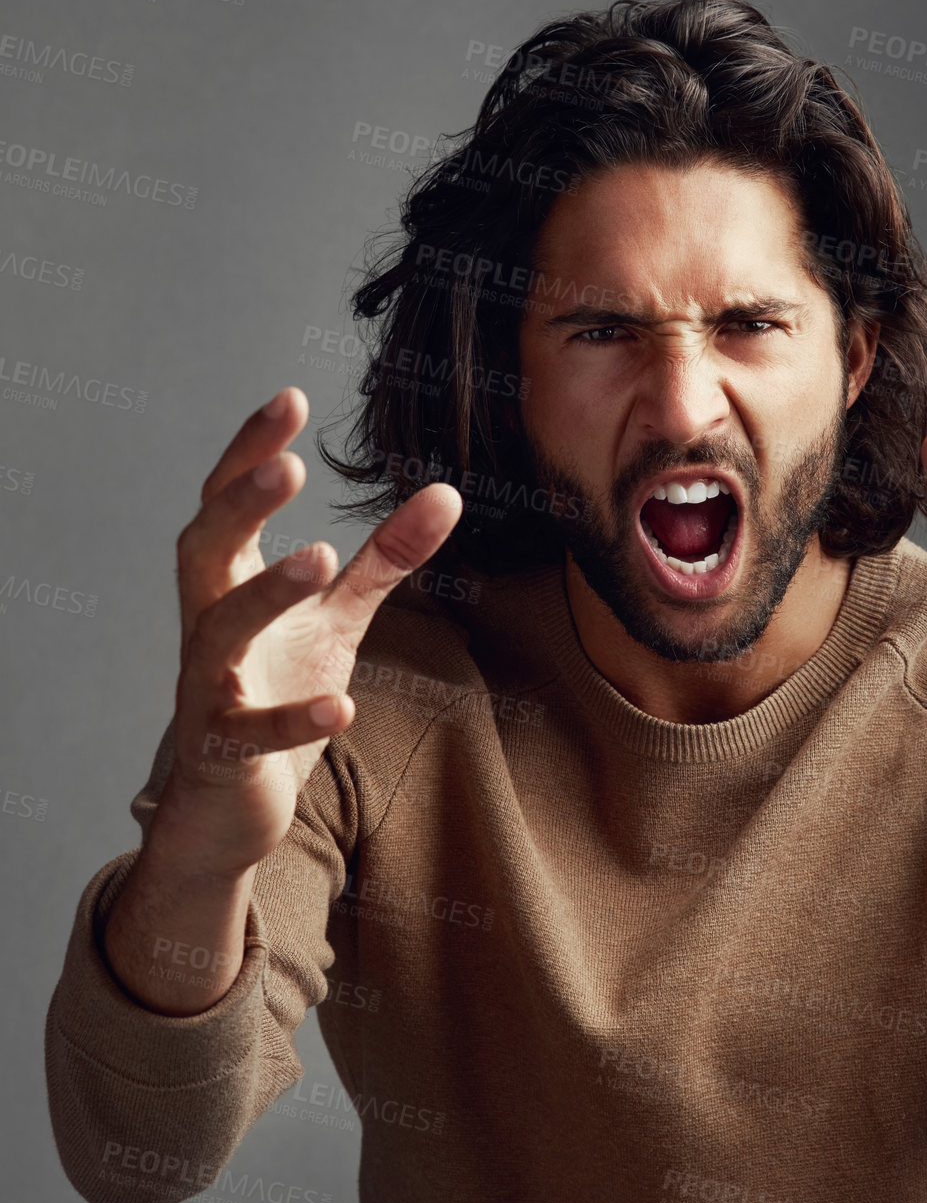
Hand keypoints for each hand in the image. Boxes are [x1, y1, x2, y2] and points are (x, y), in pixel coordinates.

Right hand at [159, 385, 461, 876]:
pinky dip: (292, 721)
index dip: (248, 452)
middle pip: (202, 552)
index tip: (289, 399)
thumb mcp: (336, 619)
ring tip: (319, 555)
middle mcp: (208, 629)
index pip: (227, 505)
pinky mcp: (223, 754)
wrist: (232, 804)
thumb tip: (447, 492)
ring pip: (216, 635)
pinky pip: (249, 734)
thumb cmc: (276, 690)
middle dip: (239, 505)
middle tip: (288, 463)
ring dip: (265, 594)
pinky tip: (340, 707)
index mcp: (230, 586)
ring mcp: (208, 691)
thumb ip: (384, 560)